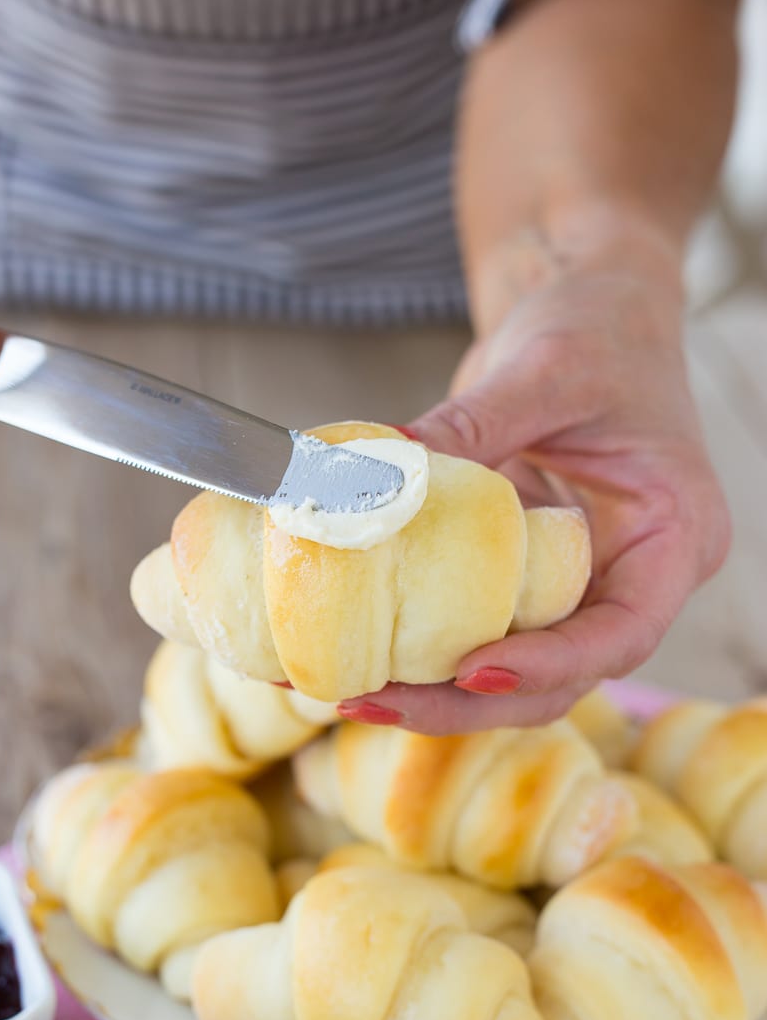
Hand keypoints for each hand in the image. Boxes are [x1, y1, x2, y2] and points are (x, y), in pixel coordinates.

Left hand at [340, 232, 729, 733]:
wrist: (590, 315)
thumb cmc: (601, 332)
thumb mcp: (546, 369)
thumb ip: (474, 423)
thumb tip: (382, 465)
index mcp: (671, 539)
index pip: (621, 633)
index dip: (549, 664)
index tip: (474, 670)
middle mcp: (627, 581)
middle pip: (558, 679)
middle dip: (465, 703)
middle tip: (374, 699)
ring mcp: (574, 590)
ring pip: (512, 675)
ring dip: (431, 693)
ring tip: (348, 692)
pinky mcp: (521, 584)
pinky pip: (474, 632)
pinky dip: (417, 649)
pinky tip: (352, 654)